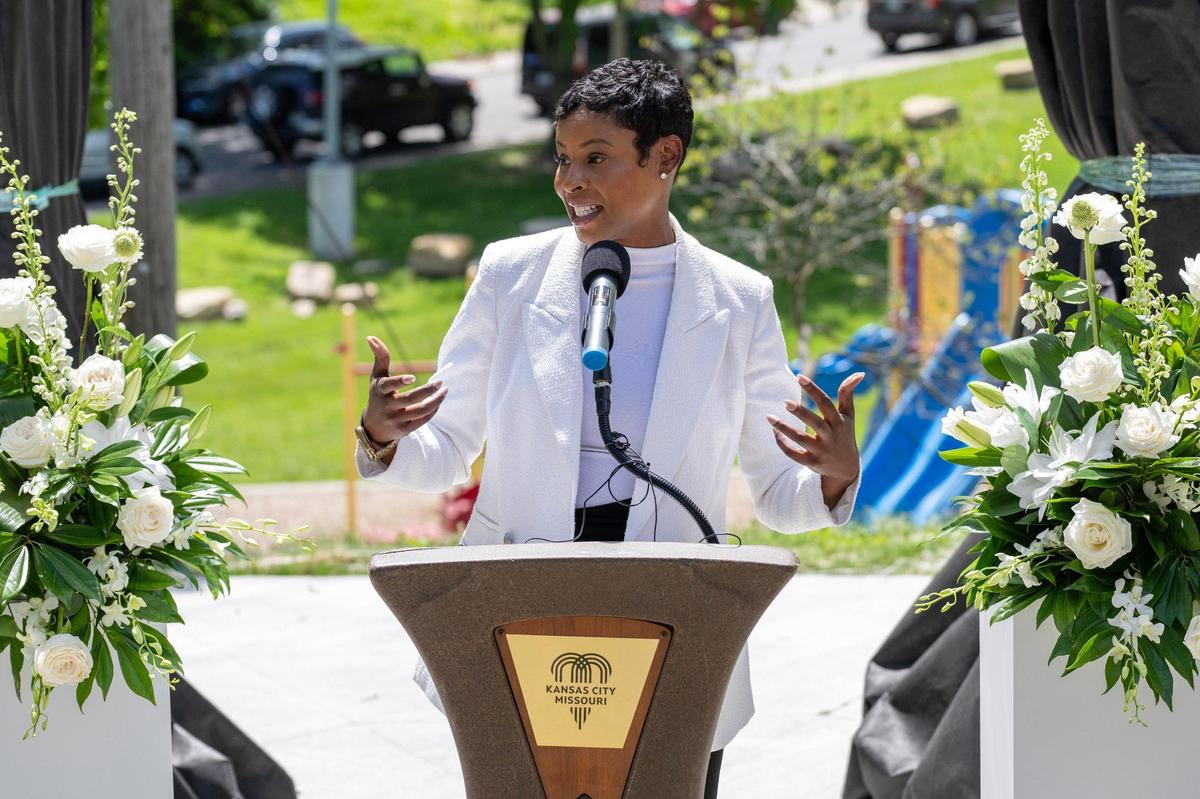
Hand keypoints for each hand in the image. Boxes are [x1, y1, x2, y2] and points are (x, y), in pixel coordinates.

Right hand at [362, 336, 447, 443]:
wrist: (374, 427)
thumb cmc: (378, 395)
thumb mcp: (377, 376)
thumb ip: (380, 357)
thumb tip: (371, 337)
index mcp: (380, 391)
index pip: (389, 386)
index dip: (400, 382)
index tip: (412, 377)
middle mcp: (387, 406)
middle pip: (411, 399)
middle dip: (428, 390)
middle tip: (440, 382)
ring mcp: (396, 419)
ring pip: (420, 410)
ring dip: (436, 400)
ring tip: (444, 390)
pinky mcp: (404, 429)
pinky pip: (423, 420)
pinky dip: (433, 410)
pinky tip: (439, 401)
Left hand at [767, 372, 863, 506]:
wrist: (846, 468)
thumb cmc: (844, 434)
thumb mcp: (848, 415)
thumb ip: (847, 393)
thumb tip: (859, 373)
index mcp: (838, 422)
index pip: (825, 403)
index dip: (813, 389)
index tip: (799, 376)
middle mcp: (830, 436)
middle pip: (813, 422)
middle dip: (799, 412)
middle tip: (784, 402)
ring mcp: (820, 450)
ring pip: (800, 439)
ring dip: (784, 428)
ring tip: (769, 417)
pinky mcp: (811, 462)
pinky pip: (793, 454)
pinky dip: (783, 444)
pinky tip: (774, 432)